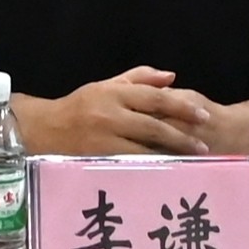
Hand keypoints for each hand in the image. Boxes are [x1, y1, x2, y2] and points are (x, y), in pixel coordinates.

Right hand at [25, 70, 216, 155]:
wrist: (43, 130)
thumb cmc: (79, 107)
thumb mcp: (106, 86)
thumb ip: (139, 78)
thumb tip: (171, 77)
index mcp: (114, 94)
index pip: (156, 98)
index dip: (182, 107)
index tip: (203, 115)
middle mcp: (110, 115)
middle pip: (155, 126)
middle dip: (183, 136)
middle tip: (204, 144)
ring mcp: (104, 139)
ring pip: (145, 149)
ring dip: (171, 155)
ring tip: (191, 160)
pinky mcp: (99, 159)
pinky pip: (131, 164)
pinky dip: (151, 167)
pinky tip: (166, 171)